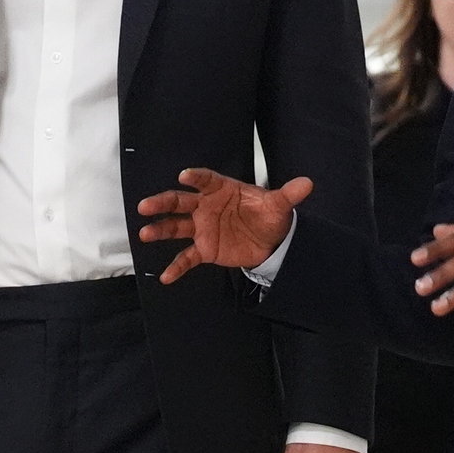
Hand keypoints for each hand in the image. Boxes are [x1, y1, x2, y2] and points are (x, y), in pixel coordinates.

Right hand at [136, 169, 313, 284]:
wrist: (269, 240)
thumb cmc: (267, 215)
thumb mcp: (279, 205)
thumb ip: (288, 195)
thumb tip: (308, 183)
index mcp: (221, 190)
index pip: (205, 181)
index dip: (196, 178)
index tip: (185, 176)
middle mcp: (205, 207)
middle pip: (180, 202)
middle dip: (162, 203)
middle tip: (146, 205)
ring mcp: (202, 228)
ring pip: (176, 227)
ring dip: (160, 230)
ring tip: (145, 233)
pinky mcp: (205, 249)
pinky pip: (187, 258)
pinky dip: (177, 267)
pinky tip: (166, 277)